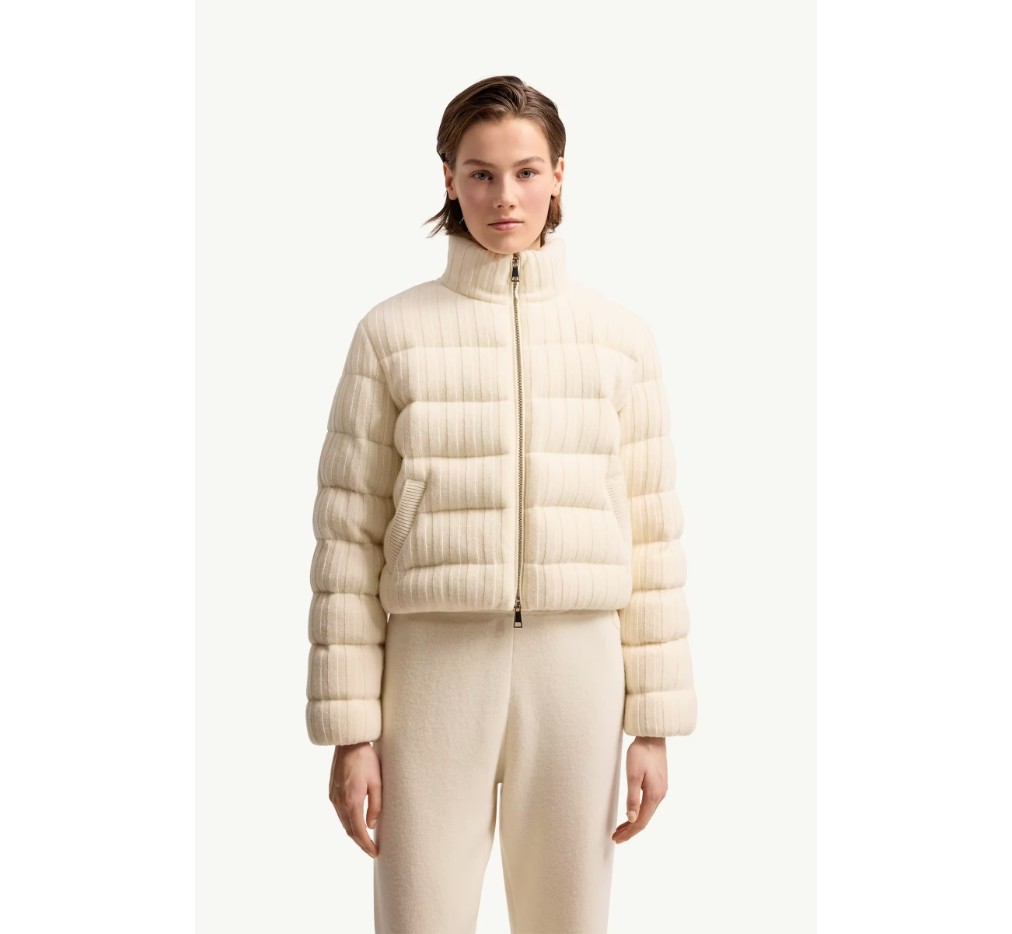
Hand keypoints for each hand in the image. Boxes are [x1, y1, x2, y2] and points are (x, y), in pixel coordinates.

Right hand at [330, 741, 381, 857]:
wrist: (349, 744)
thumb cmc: (366, 760)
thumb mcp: (377, 782)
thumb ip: (376, 806)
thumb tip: (371, 826)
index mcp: (352, 801)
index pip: (359, 831)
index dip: (366, 845)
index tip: (375, 852)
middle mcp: (339, 802)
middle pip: (349, 830)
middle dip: (360, 842)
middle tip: (372, 850)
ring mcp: (333, 798)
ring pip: (343, 823)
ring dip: (354, 832)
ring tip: (366, 839)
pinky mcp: (332, 793)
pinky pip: (340, 813)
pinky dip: (348, 822)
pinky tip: (356, 822)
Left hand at [612, 736, 667, 844]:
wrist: (652, 737)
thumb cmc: (640, 753)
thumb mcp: (633, 775)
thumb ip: (632, 797)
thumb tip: (631, 819)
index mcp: (654, 795)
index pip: (641, 822)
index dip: (629, 833)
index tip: (617, 839)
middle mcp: (660, 796)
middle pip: (644, 820)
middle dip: (630, 831)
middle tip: (616, 837)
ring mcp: (661, 791)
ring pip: (647, 813)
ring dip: (634, 823)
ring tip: (620, 829)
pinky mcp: (658, 786)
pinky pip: (649, 805)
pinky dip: (639, 813)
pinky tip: (631, 813)